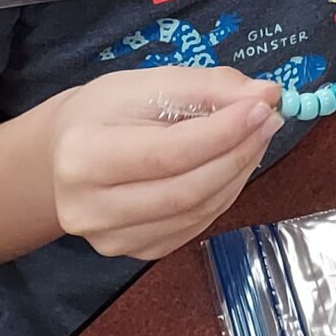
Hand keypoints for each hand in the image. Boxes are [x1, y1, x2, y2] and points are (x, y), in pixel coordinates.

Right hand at [48, 67, 281, 259]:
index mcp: (83, 157)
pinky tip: (231, 166)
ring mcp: (110, 239)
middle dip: (239, 152)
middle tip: (269, 120)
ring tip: (255, 137)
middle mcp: (89, 209)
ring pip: (197, 212)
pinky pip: (194, 226)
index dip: (222, 133)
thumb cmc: (106, 112)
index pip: (166, 153)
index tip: (262, 106)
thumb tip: (266, 95)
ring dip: (238, 173)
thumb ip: (207, 86)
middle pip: (185, 190)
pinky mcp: (134, 252)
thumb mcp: (148, 83)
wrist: (67, 152)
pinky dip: (224, 194)